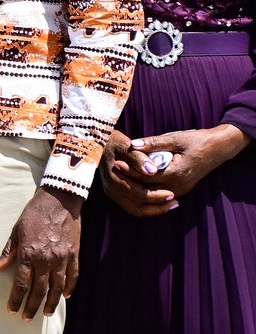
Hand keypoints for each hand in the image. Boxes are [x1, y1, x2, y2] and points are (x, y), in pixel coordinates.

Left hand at [0, 185, 83, 317]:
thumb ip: (9, 252)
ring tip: (47, 313)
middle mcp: (46, 259)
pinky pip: (73, 276)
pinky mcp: (74, 254)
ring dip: (52, 302)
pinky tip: (65, 296)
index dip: (16, 299)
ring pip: (58, 287)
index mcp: (29, 253)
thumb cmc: (34, 214)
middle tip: (27, 318)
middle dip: (32, 306)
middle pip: (40, 290)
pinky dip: (69, 288)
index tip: (12, 310)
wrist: (59, 199)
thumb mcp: (16, 230)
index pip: (21, 283)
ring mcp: (63, 258)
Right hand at [100, 127, 172, 217]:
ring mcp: (111, 192)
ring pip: (135, 210)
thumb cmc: (115, 143)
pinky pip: (132, 206)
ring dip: (154, 209)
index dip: (156, 196)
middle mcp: (110, 189)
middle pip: (137, 208)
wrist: (100, 143)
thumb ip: (139, 158)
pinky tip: (159, 202)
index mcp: (114, 178)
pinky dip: (147, 206)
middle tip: (175, 203)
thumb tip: (152, 171)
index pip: (138, 195)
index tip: (172, 193)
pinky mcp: (114, 193)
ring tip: (171, 205)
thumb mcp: (126, 146)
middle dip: (158, 207)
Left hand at [114, 125, 246, 204]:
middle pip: (147, 190)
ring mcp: (180, 190)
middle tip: (114, 170)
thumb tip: (133, 144)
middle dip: (130, 181)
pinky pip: (159, 192)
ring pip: (152, 194)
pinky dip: (146, 188)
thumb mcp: (175, 139)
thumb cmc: (197, 141)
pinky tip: (134, 180)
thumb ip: (153, 143)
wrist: (219, 148)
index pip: (147, 177)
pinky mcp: (180, 189)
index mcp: (176, 173)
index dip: (130, 171)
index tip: (116, 162)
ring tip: (121, 176)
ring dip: (137, 186)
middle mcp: (178, 186)